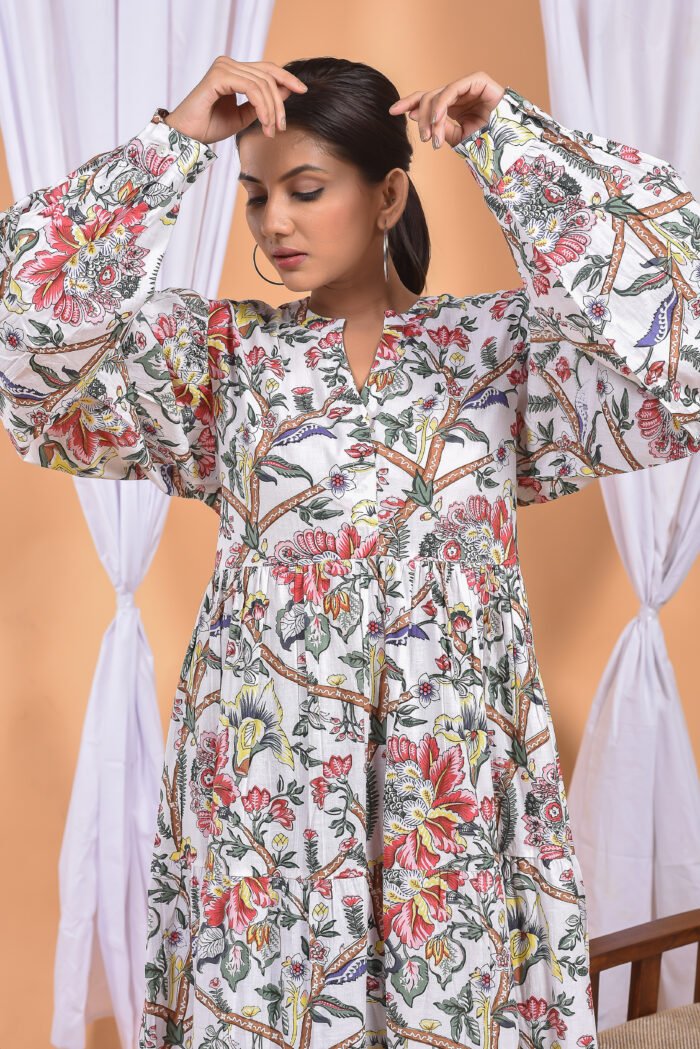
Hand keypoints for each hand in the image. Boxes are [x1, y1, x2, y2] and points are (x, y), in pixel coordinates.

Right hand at [164, 56, 308, 143]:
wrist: (187, 137)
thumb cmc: (210, 127)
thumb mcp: (244, 116)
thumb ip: (263, 103)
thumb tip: (287, 90)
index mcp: (233, 70)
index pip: (266, 69)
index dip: (286, 77)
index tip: (303, 90)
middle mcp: (228, 64)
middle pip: (268, 76)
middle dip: (279, 103)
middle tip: (281, 127)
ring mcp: (223, 67)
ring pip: (262, 84)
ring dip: (271, 109)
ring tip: (271, 130)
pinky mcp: (219, 76)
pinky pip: (251, 88)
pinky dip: (262, 106)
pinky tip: (264, 123)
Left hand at [388, 71, 505, 148]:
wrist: (510, 143)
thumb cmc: (487, 142)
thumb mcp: (456, 138)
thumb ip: (438, 128)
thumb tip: (414, 115)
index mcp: (451, 106)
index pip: (425, 100)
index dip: (408, 103)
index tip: (392, 111)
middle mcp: (457, 94)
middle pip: (428, 98)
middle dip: (423, 119)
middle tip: (426, 139)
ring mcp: (466, 86)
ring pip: (438, 96)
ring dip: (433, 118)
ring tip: (434, 138)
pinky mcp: (477, 80)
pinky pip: (452, 90)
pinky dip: (442, 105)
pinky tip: (438, 119)